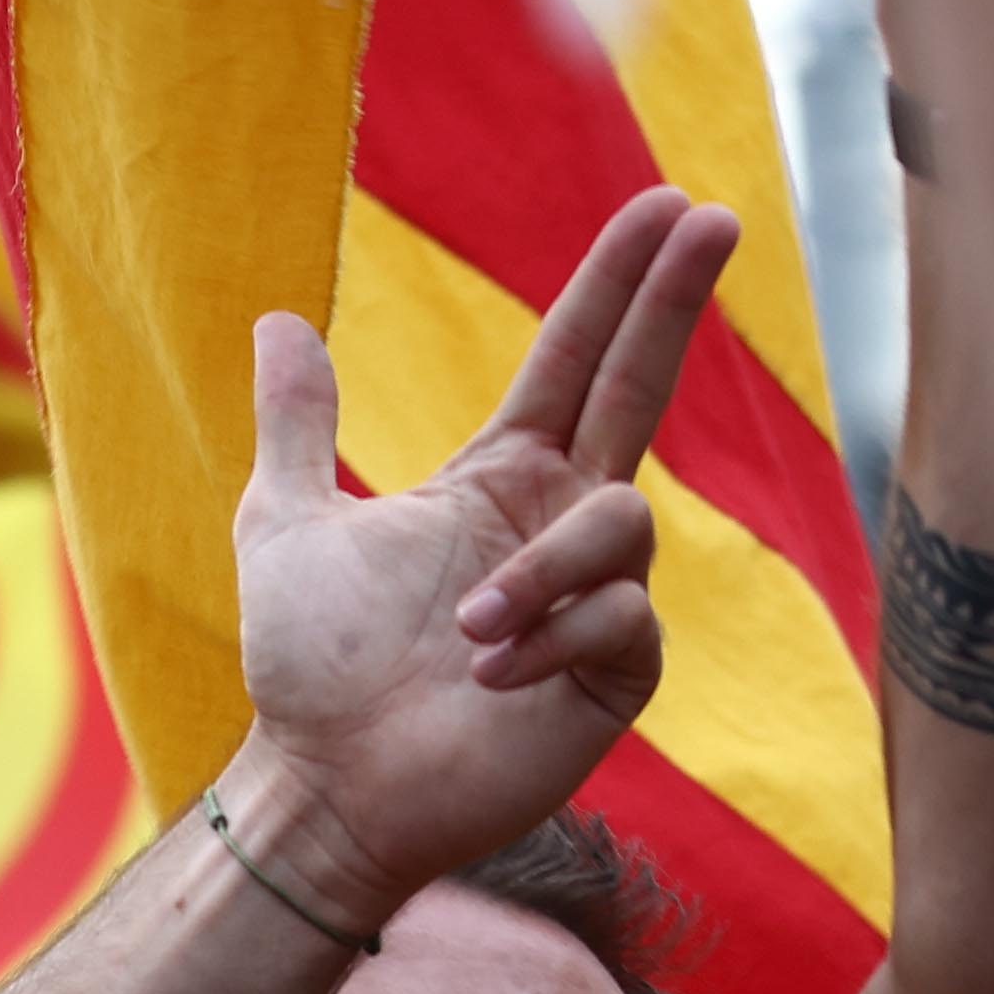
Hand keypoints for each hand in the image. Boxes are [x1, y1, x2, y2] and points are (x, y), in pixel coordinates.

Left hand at [227, 186, 744, 934]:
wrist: (322, 788)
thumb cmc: (310, 672)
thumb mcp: (283, 525)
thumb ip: (297, 425)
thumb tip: (279, 320)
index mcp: (497, 481)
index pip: (575, 360)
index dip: (620, 286)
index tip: (666, 205)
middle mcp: (558, 526)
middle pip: (641, 392)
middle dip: (675, 306)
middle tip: (714, 218)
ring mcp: (595, 598)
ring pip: (623, 524)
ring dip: (541, 570)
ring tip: (464, 629)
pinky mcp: (614, 674)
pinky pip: (621, 619)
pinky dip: (550, 636)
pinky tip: (490, 674)